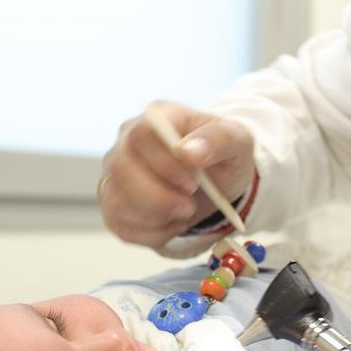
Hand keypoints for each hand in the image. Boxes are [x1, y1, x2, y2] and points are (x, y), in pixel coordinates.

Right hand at [99, 100, 255, 247]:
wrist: (220, 183)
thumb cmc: (223, 155)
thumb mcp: (237, 142)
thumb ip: (218, 139)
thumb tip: (188, 151)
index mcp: (158, 116)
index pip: (141, 133)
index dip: (164, 162)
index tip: (193, 182)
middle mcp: (127, 141)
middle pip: (120, 168)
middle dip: (158, 196)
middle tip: (190, 205)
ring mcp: (115, 174)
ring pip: (116, 201)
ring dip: (156, 216)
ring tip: (186, 212)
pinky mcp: (113, 205)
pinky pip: (120, 226)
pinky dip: (152, 233)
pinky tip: (173, 224)